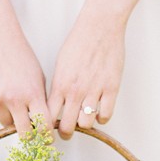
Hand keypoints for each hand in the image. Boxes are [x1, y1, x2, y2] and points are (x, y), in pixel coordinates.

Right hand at [0, 23, 51, 135]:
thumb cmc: (21, 57)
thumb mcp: (39, 78)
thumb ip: (40, 101)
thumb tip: (42, 124)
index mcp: (33, 93)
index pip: (43, 126)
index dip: (46, 136)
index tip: (46, 139)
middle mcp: (14, 98)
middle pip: (23, 133)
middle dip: (27, 133)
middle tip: (27, 128)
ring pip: (5, 124)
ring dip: (9, 118)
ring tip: (10, 101)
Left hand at [47, 10, 125, 138]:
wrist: (99, 27)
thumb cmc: (78, 43)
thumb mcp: (60, 66)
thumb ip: (58, 87)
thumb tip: (55, 106)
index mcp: (60, 85)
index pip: (49, 117)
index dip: (48, 127)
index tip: (50, 129)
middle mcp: (75, 91)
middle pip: (67, 126)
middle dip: (66, 133)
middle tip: (67, 132)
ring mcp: (94, 91)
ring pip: (87, 124)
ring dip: (85, 124)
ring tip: (84, 119)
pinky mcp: (111, 88)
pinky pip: (105, 115)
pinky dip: (102, 118)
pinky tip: (99, 112)